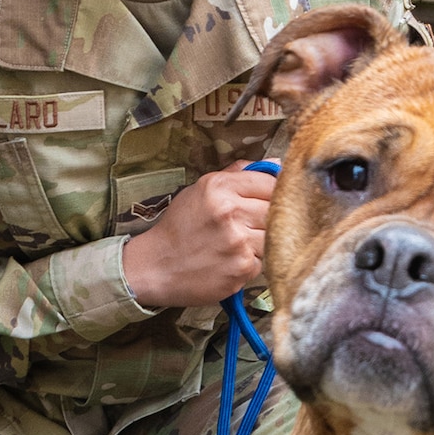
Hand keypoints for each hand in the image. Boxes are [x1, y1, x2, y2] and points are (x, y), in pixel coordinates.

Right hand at [122, 164, 274, 309]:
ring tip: (239, 244)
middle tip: (252, 225)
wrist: (156, 267)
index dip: (275, 193)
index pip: (270, 183)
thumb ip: (238, 174)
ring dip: (262, 241)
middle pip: (277, 210)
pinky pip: (265, 261)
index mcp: (219, 188)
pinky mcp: (242, 268)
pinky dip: (253, 262)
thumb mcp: (200, 189)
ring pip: (274, 237)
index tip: (272, 200)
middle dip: (269, 218)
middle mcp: (229, 212)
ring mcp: (238, 242)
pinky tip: (233, 261)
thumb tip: (277, 166)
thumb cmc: (180, 227)